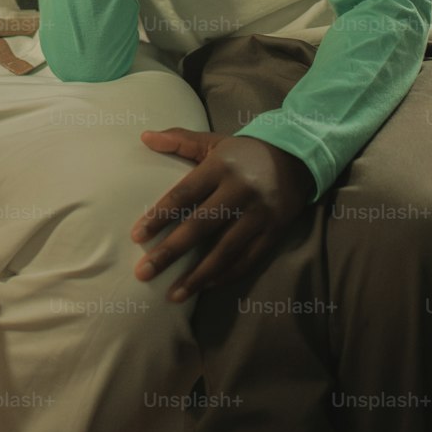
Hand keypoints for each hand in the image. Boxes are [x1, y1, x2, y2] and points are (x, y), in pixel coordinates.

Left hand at [131, 128, 312, 298]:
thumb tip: (145, 136)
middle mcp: (239, 191)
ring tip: (172, 295)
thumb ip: (179, 139)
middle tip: (143, 272)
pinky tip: (205, 286)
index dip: (159, 216)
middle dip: (169, 252)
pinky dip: (225, 275)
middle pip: (199, 227)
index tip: (136, 236)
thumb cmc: (243, 153)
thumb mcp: (213, 142)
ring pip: (224, 251)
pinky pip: (247, 260)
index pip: (183, 194)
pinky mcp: (273, 232)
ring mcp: (258, 214)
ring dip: (197, 276)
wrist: (296, 159)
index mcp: (220, 167)